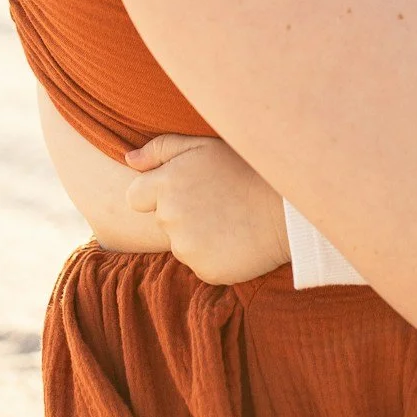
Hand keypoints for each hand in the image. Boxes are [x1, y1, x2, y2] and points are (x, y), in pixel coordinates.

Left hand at [124, 134, 291, 284]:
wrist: (287, 208)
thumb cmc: (247, 169)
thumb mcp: (204, 146)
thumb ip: (161, 149)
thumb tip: (128, 159)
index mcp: (165, 184)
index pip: (135, 198)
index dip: (157, 194)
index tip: (185, 191)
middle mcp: (170, 217)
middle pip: (162, 220)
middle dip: (182, 213)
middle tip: (218, 203)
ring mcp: (186, 247)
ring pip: (181, 243)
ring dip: (198, 235)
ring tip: (230, 221)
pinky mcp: (204, 270)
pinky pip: (200, 263)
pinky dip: (214, 255)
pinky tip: (236, 240)